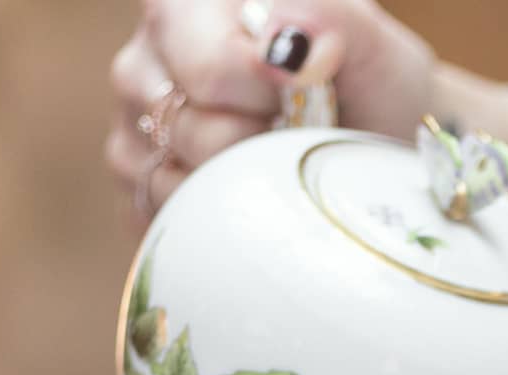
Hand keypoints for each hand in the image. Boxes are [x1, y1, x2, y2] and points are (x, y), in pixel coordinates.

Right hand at [106, 0, 435, 231]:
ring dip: (243, 186)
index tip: (305, 96)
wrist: (372, 147)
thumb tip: (286, 48)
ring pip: (178, 182)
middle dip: (259, 147)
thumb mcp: (370, 42)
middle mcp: (147, 57)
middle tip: (293, 132)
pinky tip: (252, 190)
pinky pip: (169, 219)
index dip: (269, 101)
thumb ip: (329, 18)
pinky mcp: (139, 183)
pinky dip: (221, 218)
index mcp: (189, 4)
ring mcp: (135, 122)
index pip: (209, 73)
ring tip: (274, 158)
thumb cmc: (369, 89)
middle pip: (191, 133)